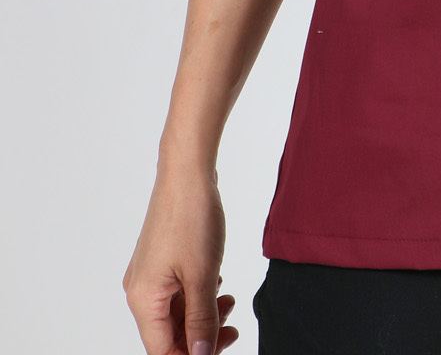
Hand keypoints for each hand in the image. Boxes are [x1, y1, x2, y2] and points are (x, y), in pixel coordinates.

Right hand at [122, 166, 238, 352]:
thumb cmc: (192, 217)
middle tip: (232, 328)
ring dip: (202, 315)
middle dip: (201, 336)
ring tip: (229, 303)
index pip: (162, 350)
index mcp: (144, 300)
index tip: (221, 347)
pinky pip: (177, 292)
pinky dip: (198, 295)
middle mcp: (140, 291)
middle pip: (168, 334)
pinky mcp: (160, 261)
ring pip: (175, 313)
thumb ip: (201, 320)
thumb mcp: (203, 275)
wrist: (187, 172)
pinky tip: (218, 284)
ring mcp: (149, 275)